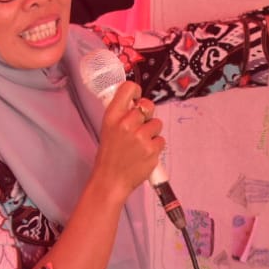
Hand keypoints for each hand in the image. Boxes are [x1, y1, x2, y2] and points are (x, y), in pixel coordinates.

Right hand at [92, 78, 164, 199]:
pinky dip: (155, 146)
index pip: (128, 89)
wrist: (111, 180)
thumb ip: (121, 114)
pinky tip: (144, 153)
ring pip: (157, 123)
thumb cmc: (110, 155)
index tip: (137, 98)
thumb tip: (136, 101)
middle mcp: (126, 124)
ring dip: (152, 132)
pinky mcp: (152, 149)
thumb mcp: (108, 129)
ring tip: (140, 143)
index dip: (136, 91)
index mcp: (112, 116)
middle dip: (147, 115)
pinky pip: (161, 139)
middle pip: (148, 105)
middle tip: (140, 126)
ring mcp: (140, 137)